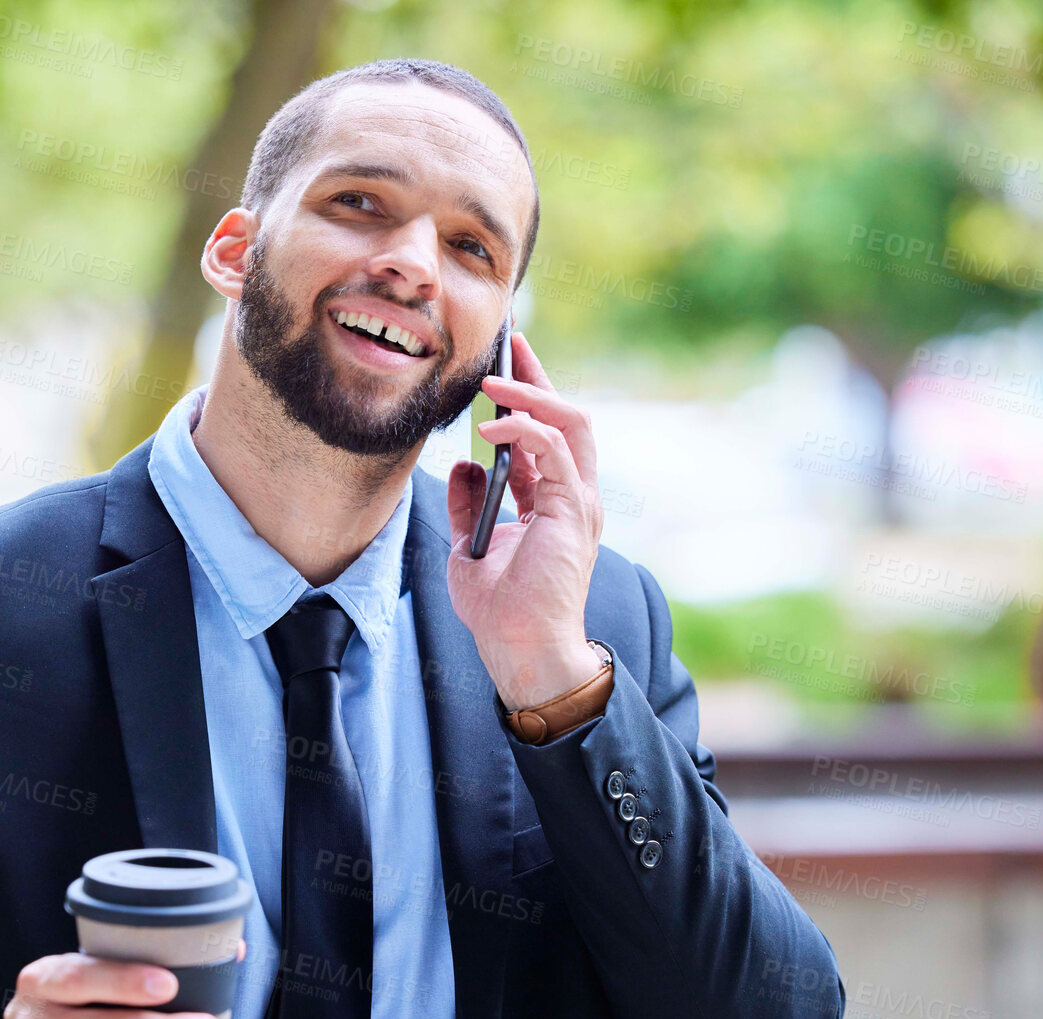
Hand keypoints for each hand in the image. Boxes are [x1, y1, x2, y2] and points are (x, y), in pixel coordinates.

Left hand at [446, 331, 604, 709]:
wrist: (519, 648)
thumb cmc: (499, 609)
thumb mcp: (469, 545)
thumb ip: (469, 504)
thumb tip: (462, 465)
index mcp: (555, 503)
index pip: (548, 435)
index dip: (528, 396)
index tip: (503, 364)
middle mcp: (574, 497)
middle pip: (568, 417)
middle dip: (538, 377)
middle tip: (509, 346)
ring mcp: (579, 502)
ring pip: (571, 423)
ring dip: (533, 395)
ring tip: (494, 380)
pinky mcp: (573, 510)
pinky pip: (554, 450)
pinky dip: (524, 430)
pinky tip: (492, 426)